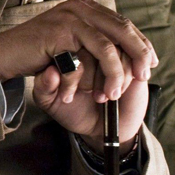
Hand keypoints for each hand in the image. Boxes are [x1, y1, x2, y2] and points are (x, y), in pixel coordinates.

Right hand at [0, 0, 156, 100]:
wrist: (5, 54)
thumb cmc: (38, 51)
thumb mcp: (71, 41)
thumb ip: (94, 39)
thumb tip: (130, 52)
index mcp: (85, 7)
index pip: (123, 23)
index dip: (141, 43)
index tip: (151, 63)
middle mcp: (80, 7)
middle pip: (123, 30)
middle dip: (139, 55)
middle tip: (145, 76)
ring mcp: (69, 18)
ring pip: (108, 47)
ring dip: (114, 74)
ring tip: (111, 95)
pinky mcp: (59, 33)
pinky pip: (85, 58)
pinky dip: (89, 79)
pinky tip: (84, 93)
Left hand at [32, 54, 146, 151]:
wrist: (100, 128)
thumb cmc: (72, 110)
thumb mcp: (50, 102)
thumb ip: (44, 88)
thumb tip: (51, 71)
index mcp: (64, 53)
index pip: (66, 47)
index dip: (69, 73)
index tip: (68, 97)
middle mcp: (87, 49)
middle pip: (91, 46)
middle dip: (89, 76)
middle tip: (88, 96)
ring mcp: (110, 53)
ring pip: (112, 50)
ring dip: (108, 77)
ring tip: (102, 98)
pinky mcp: (130, 62)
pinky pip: (129, 58)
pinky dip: (122, 78)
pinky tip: (116, 94)